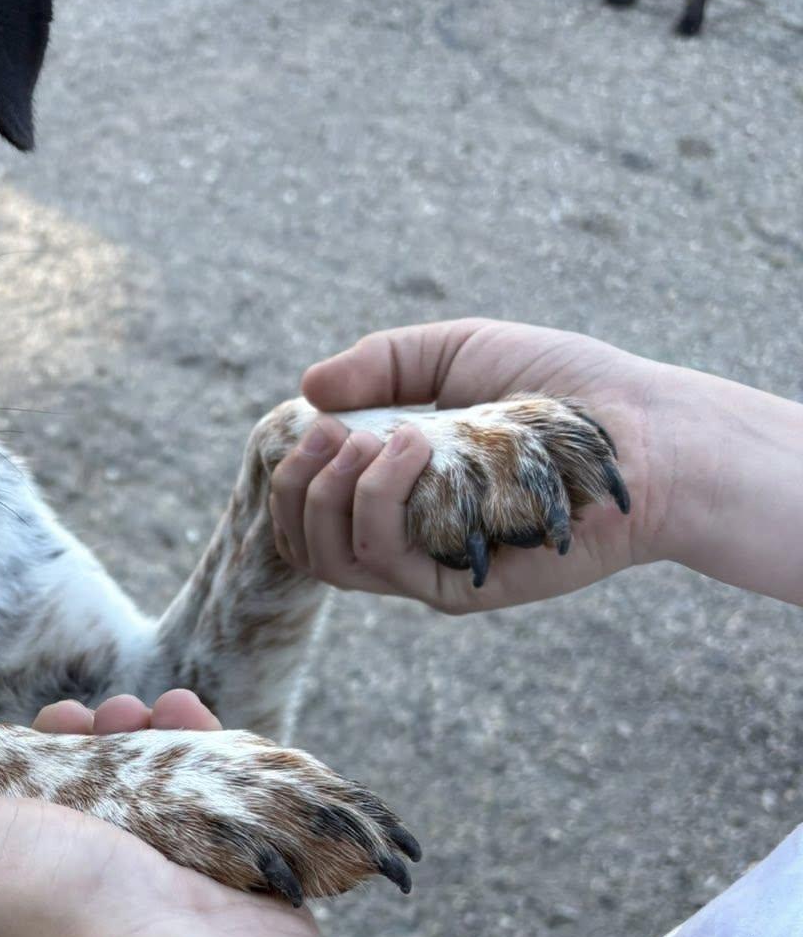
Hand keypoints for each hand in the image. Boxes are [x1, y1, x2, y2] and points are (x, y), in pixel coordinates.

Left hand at [0, 689, 318, 936]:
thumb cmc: (58, 911)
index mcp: (0, 893)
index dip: (2, 759)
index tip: (27, 727)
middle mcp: (70, 889)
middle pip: (68, 788)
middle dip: (76, 736)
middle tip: (87, 717)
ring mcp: (146, 879)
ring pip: (135, 782)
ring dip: (135, 731)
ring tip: (143, 712)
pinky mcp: (209, 862)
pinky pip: (198, 786)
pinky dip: (193, 741)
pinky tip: (186, 715)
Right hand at [271, 319, 672, 611]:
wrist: (645, 430)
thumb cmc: (565, 387)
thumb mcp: (461, 351)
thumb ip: (384, 364)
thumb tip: (308, 389)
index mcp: (399, 491)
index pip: (310, 511)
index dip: (291, 472)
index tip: (316, 419)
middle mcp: (408, 536)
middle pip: (305, 545)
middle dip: (295, 485)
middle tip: (331, 432)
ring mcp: (430, 565)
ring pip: (333, 559)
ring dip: (330, 492)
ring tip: (374, 437)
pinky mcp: (459, 585)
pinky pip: (384, 559)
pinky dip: (379, 496)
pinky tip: (412, 442)